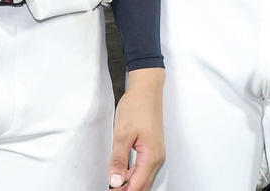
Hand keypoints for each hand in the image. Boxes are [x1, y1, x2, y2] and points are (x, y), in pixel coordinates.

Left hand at [109, 67, 163, 189]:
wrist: (146, 89)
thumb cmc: (137, 106)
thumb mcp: (122, 134)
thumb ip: (119, 160)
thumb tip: (115, 181)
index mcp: (151, 156)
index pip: (137, 186)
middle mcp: (156, 157)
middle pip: (142, 185)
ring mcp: (155, 152)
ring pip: (143, 178)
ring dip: (129, 184)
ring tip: (113, 185)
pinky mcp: (152, 147)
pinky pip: (143, 168)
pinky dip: (132, 175)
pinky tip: (122, 174)